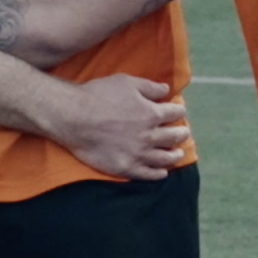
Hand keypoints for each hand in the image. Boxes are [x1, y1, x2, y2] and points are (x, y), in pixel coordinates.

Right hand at [47, 73, 191, 179]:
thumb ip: (149, 87)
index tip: (178, 111)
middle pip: (173, 137)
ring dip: (174, 156)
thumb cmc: (98, 95)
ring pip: (164, 158)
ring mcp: (138, 154)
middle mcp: (149, 136)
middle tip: (184, 133)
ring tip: (178, 154)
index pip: (174, 113)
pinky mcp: (125, 167)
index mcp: (152, 114)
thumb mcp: (126, 82)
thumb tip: (167, 90)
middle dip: (181, 134)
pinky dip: (158, 174)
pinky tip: (162, 173)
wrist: (74, 118)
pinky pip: (148, 174)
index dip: (178, 111)